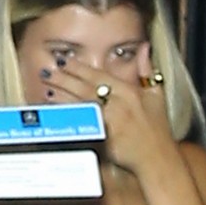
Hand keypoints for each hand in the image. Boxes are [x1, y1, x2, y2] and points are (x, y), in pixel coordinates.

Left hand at [43, 44, 176, 173]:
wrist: (157, 157)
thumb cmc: (158, 128)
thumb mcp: (157, 94)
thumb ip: (147, 69)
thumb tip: (144, 47)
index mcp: (130, 91)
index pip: (100, 76)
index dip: (80, 68)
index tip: (64, 61)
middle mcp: (119, 103)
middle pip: (86, 87)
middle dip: (65, 78)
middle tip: (47, 71)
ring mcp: (111, 121)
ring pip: (82, 103)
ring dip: (62, 95)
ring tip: (47, 87)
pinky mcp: (104, 136)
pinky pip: (82, 121)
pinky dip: (69, 114)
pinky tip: (57, 110)